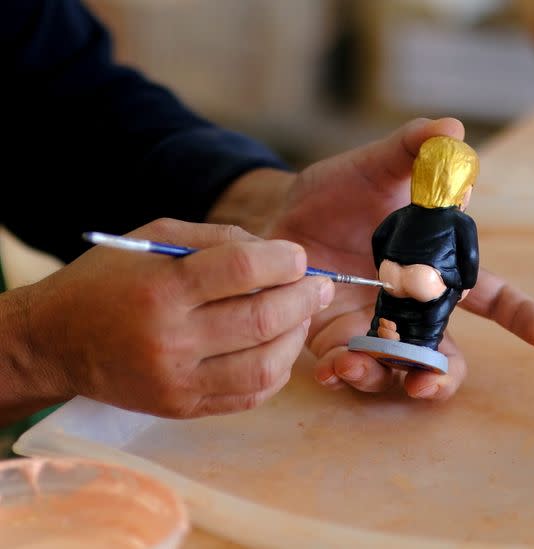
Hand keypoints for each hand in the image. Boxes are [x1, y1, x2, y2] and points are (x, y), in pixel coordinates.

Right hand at [19, 218, 333, 417]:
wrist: (57, 340)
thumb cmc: (111, 280)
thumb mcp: (154, 239)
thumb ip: (218, 239)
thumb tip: (280, 254)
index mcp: (161, 288)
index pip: (241, 270)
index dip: (283, 261)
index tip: (299, 257)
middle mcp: (169, 339)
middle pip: (261, 320)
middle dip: (303, 299)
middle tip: (320, 286)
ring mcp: (177, 381)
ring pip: (264, 366)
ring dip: (297, 337)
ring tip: (302, 316)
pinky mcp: (182, 408)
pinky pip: (250, 396)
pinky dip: (277, 371)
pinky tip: (280, 347)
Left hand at [263, 118, 533, 399]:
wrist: (280, 216)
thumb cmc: (336, 192)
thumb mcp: (373, 167)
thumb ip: (410, 148)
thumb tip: (452, 129)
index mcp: (435, 270)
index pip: (488, 295)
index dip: (521, 314)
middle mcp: (412, 308)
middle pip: (445, 355)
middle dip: (443, 376)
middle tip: (428, 381)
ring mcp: (374, 328)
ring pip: (398, 370)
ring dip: (386, 376)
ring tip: (358, 363)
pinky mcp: (335, 339)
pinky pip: (349, 368)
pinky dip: (344, 374)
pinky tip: (330, 368)